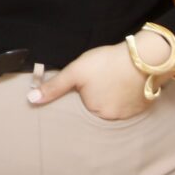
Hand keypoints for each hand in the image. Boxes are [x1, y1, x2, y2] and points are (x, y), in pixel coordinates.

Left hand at [25, 42, 154, 121]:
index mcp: (95, 112)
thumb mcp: (76, 71)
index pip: (84, 104)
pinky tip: (127, 81)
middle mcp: (112, 118)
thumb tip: (30, 100)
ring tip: (116, 77)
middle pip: (100, 106)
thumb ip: (54, 87)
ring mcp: (130, 114)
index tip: (91, 80)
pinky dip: (128, 95)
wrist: (143, 56)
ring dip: (114, 94)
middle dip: (100, 93)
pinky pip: (130, 103)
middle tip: (105, 76)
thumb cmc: (107, 62)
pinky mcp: (143, 106)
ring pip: (115, 105)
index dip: (85, 90)